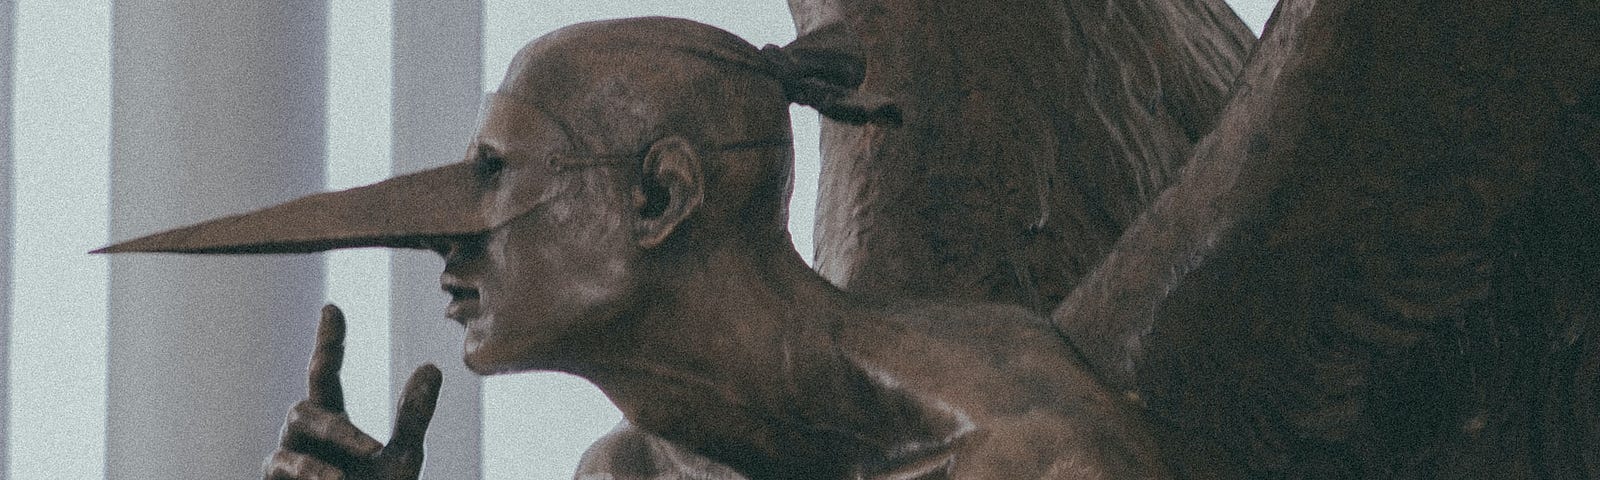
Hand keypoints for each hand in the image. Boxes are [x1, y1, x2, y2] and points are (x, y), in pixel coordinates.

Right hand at [264, 305, 442, 479]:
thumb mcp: (403, 460)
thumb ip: (413, 417)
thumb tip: (431, 365)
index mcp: (332, 424)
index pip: (325, 373)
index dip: (328, 342)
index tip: (333, 307)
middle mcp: (302, 439)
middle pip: (304, 408)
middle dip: (336, 426)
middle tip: (371, 449)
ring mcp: (283, 465)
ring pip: (288, 445)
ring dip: (319, 463)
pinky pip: (277, 471)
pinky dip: (308, 476)